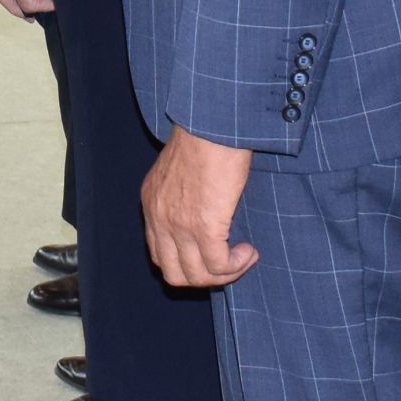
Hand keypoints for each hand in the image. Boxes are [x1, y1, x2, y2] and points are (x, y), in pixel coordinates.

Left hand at [143, 125, 260, 287]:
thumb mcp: (179, 169)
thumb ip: (183, 195)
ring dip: (225, 274)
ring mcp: (179, 226)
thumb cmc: (204, 136)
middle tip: (229, 263)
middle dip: (205, 277)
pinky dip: (237, 265)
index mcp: (151, 204)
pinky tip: (250, 251)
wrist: (211, 124)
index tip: (211, 254)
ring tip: (244, 257)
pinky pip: (219, 265)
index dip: (187, 264)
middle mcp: (159, 218)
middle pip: (174, 275)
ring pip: (197, 277)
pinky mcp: (204, 227)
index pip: (159, 255)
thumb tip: (206, 215)